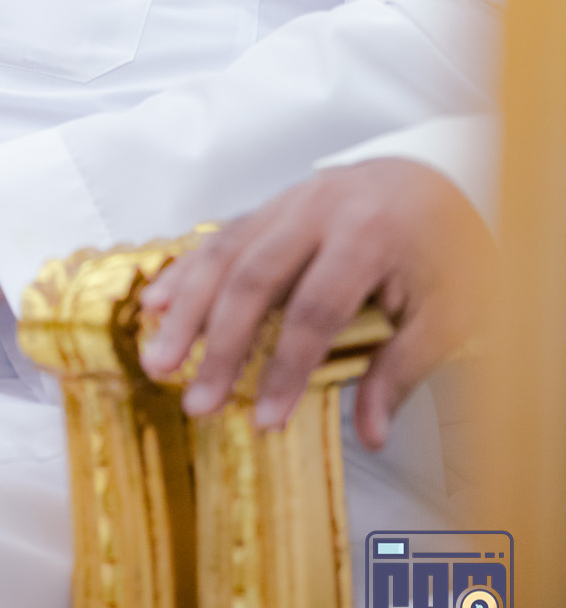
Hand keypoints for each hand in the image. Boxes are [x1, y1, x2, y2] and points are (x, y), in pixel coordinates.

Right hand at [137, 159, 494, 449]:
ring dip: (187, 309)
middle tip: (196, 400)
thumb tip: (371, 433)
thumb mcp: (449, 311)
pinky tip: (157, 301)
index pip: (314, 310)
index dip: (285, 369)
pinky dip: (187, 270)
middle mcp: (318, 210)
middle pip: (253, 279)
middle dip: (219, 346)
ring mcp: (290, 201)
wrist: (446, 175)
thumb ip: (403, 368)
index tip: (266, 419)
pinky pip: (221, 235)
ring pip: (224, 253)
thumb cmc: (450, 247)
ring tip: (158, 358)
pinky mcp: (273, 204)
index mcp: (368, 235)